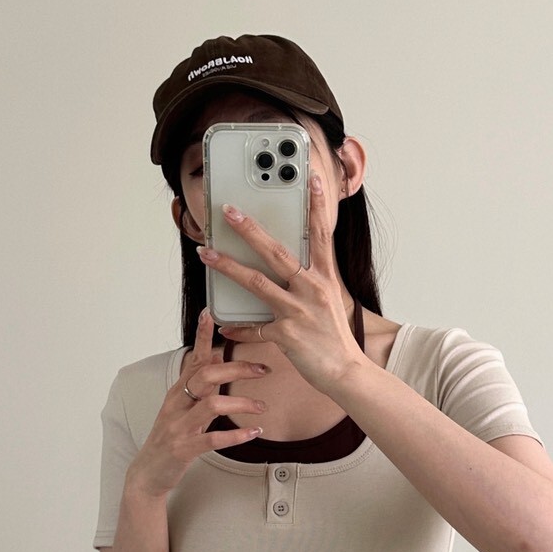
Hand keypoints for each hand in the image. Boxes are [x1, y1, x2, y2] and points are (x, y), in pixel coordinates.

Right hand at [126, 308, 271, 496]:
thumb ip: (198, 384)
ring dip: (241, 403)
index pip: (192, 358)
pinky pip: (213, 439)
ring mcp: (179, 426)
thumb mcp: (182, 407)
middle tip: (263, 370)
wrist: (148, 472)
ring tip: (262, 407)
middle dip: (237, 369)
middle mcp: (177, 404)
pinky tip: (254, 432)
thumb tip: (216, 357)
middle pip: (207, 376)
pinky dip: (236, 435)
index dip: (201, 335)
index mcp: (178, 392)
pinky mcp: (185, 448)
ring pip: (212, 405)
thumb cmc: (169, 437)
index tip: (210, 312)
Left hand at [198, 173, 366, 394]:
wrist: (346, 372)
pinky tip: (223, 325)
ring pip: (257, 282)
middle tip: (228, 211)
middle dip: (249, 229)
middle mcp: (312, 289)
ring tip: (206, 253)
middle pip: (276, 252)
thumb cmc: (334, 337)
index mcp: (325, 278)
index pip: (321, 235)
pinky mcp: (287, 334)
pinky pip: (255, 328)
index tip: (312, 179)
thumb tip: (289, 267)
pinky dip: (238, 328)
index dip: (317, 206)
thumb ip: (311, 280)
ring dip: (228, 266)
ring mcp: (298, 311)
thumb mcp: (329, 300)